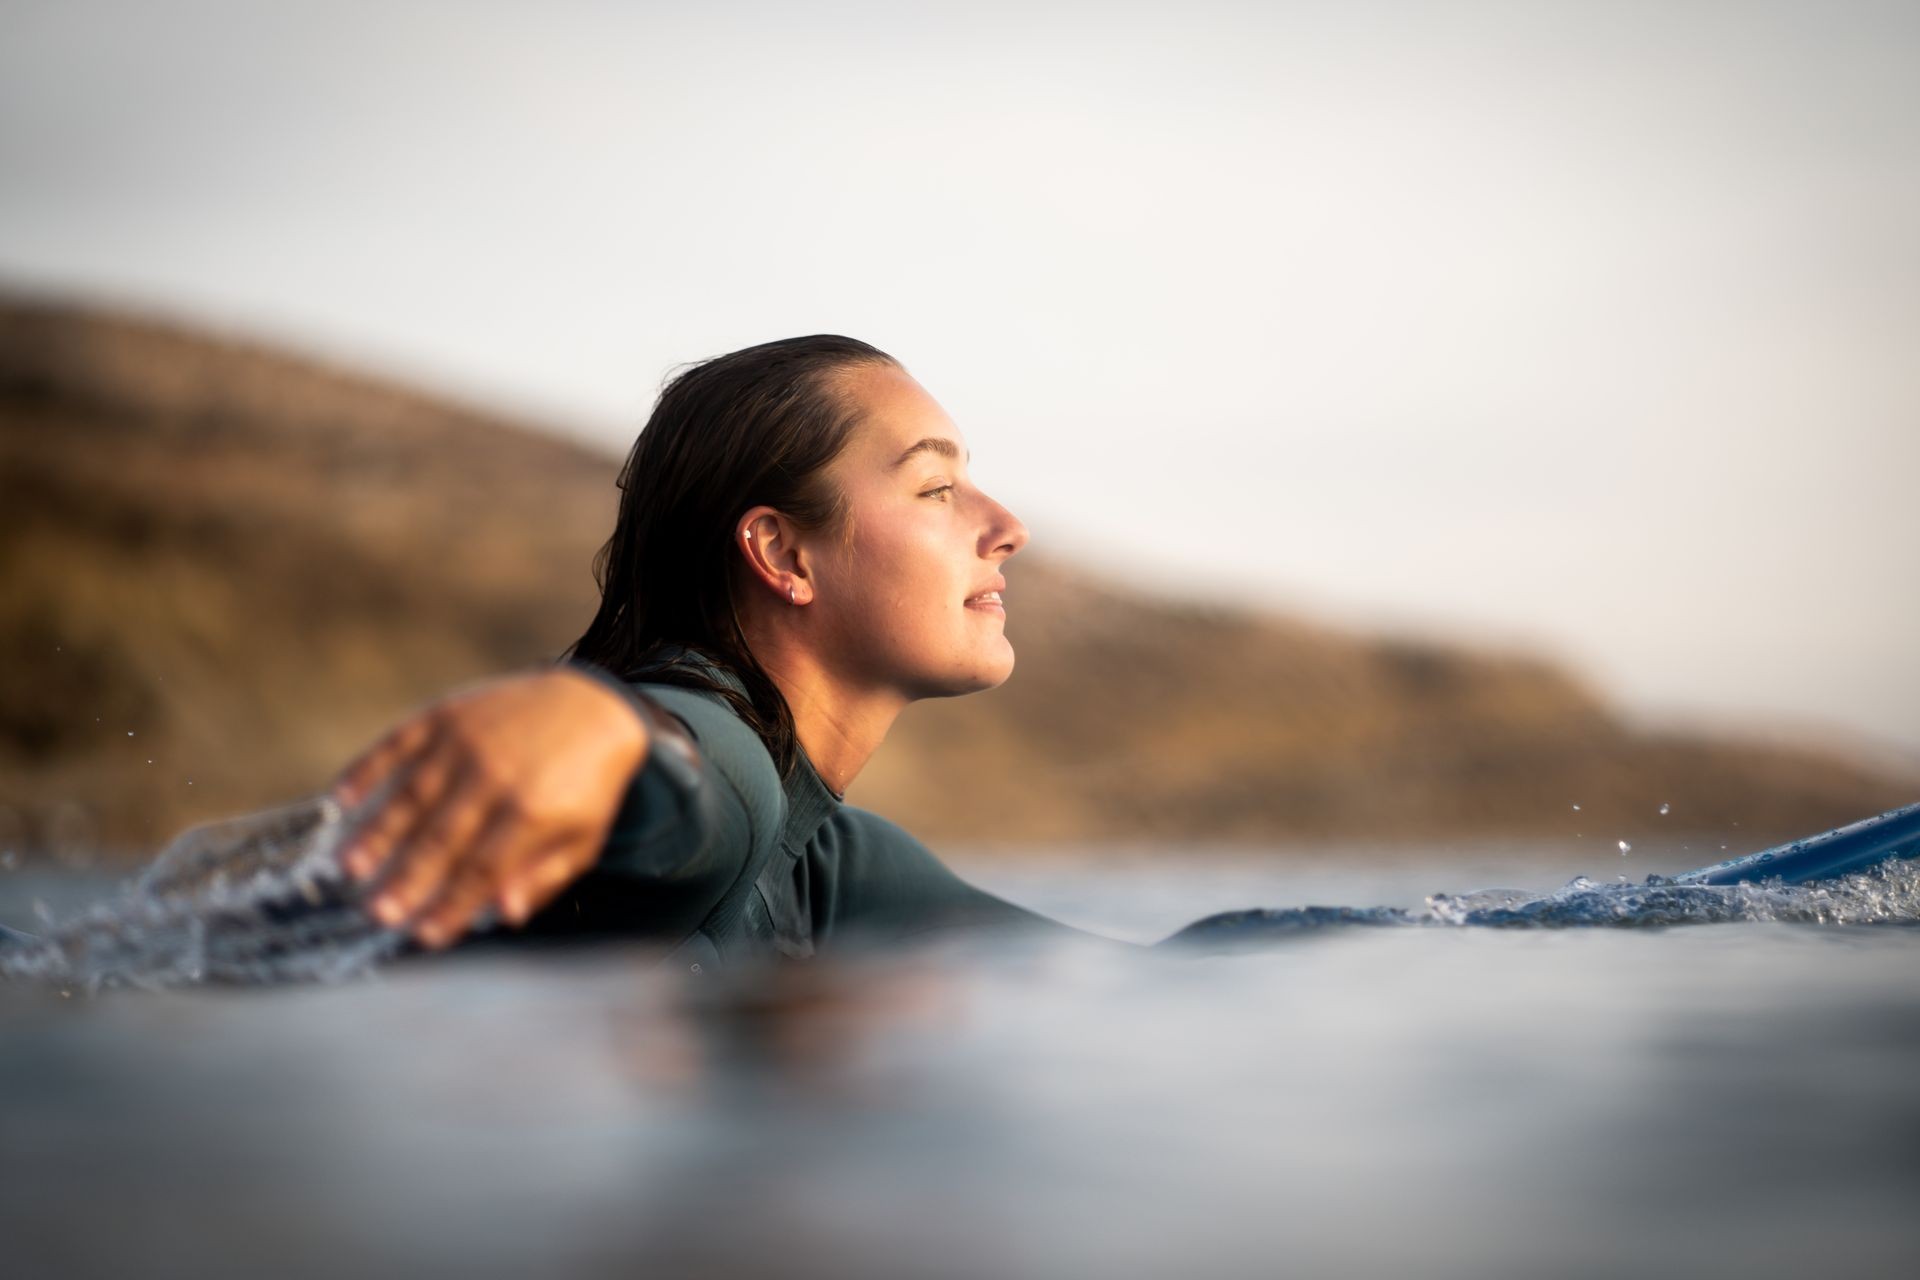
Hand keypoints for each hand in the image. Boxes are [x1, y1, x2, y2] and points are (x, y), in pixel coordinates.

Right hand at [331, 667, 648, 948]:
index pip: (483, 870)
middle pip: (441, 838)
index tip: (422, 936)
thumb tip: (504, 914)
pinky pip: (397, 743)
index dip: (451, 905)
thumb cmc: (586, 784)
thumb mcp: (583, 838)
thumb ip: (543, 877)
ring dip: (377, 832)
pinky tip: (339, 799)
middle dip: (406, 879)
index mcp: (532, 812)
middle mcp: (494, 776)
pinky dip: (366, 769)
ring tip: (348, 867)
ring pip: (411, 794)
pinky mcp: (446, 714)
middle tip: (375, 913)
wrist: (593, 704)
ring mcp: (466, 742)